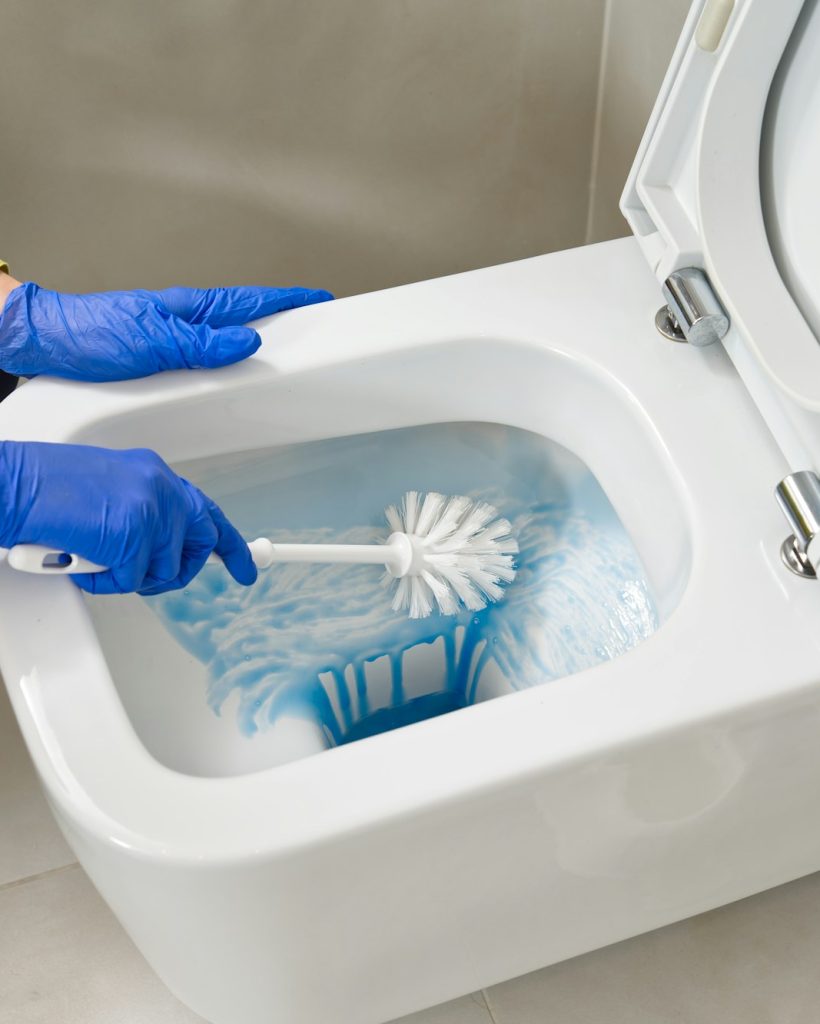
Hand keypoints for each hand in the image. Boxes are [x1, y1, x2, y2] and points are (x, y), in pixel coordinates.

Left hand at [0, 281, 331, 381]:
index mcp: (190, 309)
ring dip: (255, 344)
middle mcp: (186, 321)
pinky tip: (230, 374)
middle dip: (282, 321)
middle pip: (245, 319)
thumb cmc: (90, 334)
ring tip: (282, 354)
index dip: (288, 300)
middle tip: (314, 327)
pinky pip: (206, 359)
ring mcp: (175, 338)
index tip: (319, 298)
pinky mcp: (162, 357)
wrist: (46, 343)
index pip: (251, 301)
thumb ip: (203, 343)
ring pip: (226, 340)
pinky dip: (226, 363)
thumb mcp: (154, 341)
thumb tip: (247, 341)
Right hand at [0, 441, 255, 594]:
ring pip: (164, 570)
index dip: (227, 540)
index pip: (204, 509)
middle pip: (203, 541)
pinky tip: (80, 560)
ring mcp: (152, 510)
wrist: (13, 486)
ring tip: (92, 556)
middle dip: (182, 570)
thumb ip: (140, 513)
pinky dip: (103, 582)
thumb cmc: (45, 492)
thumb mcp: (107, 494)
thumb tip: (160, 548)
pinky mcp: (136, 535)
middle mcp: (161, 486)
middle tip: (153, 579)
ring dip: (127, 576)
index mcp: (153, 473)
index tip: (245, 563)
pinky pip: (132, 581)